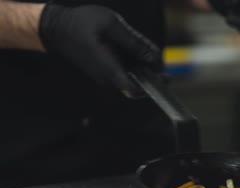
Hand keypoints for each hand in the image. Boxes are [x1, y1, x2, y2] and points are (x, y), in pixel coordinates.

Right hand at [39, 3, 162, 97]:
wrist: (55, 28)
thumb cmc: (80, 24)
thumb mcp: (111, 25)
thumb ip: (134, 42)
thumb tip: (154, 56)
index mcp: (109, 69)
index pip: (135, 90)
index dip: (152, 85)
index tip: (162, 74)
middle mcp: (106, 78)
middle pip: (136, 87)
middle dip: (151, 77)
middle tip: (158, 62)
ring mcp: (104, 77)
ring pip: (130, 80)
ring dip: (142, 70)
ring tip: (147, 54)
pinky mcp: (103, 72)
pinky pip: (123, 74)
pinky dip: (133, 66)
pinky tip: (135, 53)